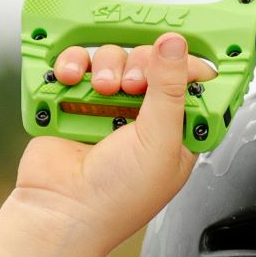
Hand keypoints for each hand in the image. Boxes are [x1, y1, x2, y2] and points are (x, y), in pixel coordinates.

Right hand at [9, 34, 219, 251]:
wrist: (62, 211)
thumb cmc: (117, 198)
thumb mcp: (160, 141)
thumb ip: (171, 89)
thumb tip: (176, 45)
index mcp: (177, 130)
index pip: (193, 82)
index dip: (187, 64)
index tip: (177, 57)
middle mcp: (144, 116)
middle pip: (151, 60)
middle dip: (141, 64)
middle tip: (133, 85)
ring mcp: (107, 107)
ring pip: (113, 57)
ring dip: (106, 66)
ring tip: (102, 91)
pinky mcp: (74, 101)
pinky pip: (77, 64)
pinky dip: (73, 64)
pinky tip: (72, 81)